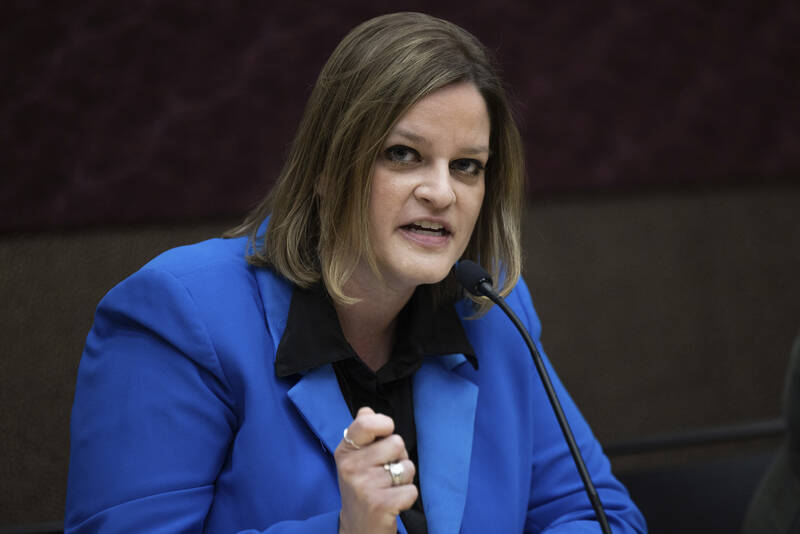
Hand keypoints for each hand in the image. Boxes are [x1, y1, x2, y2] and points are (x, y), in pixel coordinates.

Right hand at [335, 407, 417, 533]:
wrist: (358, 529)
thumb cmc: (362, 489)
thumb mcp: (355, 460)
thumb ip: (362, 433)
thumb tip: (367, 411)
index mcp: (345, 451)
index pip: (366, 423)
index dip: (384, 424)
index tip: (386, 433)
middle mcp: (351, 467)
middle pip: (397, 443)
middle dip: (399, 457)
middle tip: (386, 472)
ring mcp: (364, 486)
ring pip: (407, 466)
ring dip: (405, 478)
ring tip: (389, 488)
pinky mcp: (379, 505)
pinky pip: (412, 490)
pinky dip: (408, 497)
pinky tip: (393, 503)